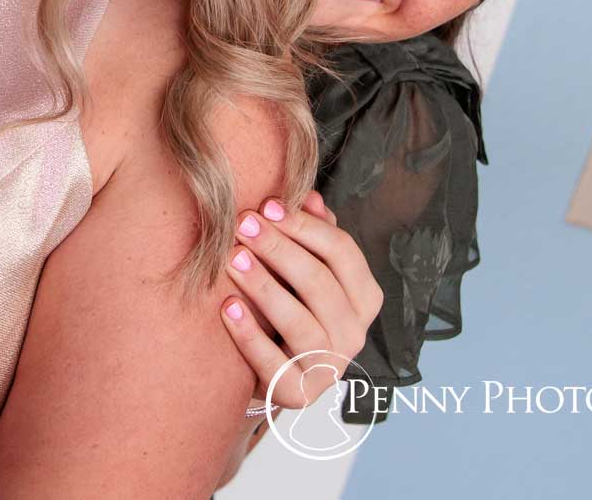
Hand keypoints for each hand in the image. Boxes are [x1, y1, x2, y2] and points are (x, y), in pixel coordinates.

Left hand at [218, 190, 381, 409]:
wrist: (275, 370)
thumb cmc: (293, 306)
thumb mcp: (307, 270)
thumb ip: (313, 235)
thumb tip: (309, 196)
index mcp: (363, 298)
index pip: (343, 253)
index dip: (305, 226)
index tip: (267, 204)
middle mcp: (354, 334)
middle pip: (320, 284)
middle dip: (279, 249)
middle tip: (243, 224)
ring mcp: (328, 368)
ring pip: (301, 324)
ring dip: (264, 287)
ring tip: (232, 259)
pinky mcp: (298, 394)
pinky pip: (274, 365)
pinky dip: (250, 336)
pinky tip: (227, 307)